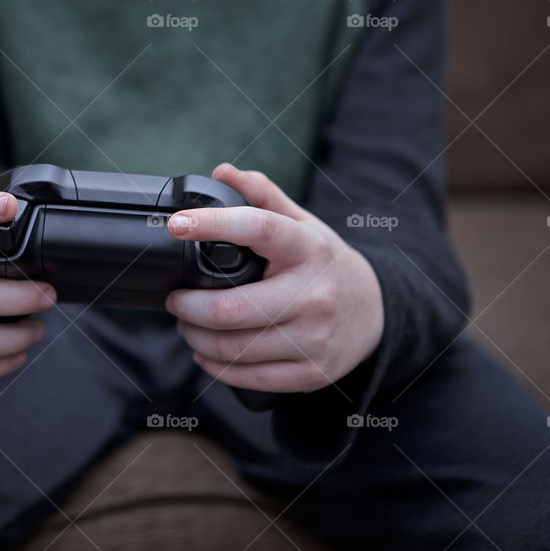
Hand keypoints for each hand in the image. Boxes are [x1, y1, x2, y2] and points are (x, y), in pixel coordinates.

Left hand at [166, 163, 383, 392]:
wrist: (374, 314)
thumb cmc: (325, 264)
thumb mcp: (302, 224)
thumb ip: (262, 196)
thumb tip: (222, 172)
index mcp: (308, 249)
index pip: (258, 229)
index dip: (212, 224)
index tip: (177, 224)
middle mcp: (313, 295)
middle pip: (230, 308)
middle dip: (187, 305)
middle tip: (175, 298)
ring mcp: (313, 339)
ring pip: (232, 348)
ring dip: (194, 337)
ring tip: (187, 323)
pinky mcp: (310, 373)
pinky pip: (247, 378)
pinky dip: (214, 366)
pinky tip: (205, 352)